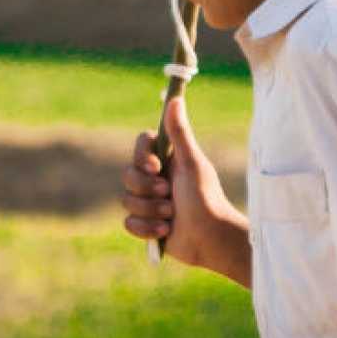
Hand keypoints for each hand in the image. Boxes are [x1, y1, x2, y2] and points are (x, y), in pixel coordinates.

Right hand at [121, 97, 245, 276]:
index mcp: (168, 159)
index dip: (142, 157)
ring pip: (126, 200)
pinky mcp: (145, 223)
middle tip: (168, 193)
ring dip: (150, 210)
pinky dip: (146, 228)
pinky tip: (166, 230)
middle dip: (146, 189)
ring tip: (172, 215)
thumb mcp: (192, 163)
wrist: (210, 238)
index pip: (141, 145)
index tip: (155, 167)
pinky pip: (128, 222)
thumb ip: (180, 133)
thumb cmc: (206, 197)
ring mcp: (149, 201)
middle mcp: (156, 177)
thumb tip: (175, 99)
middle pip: (128, 175)